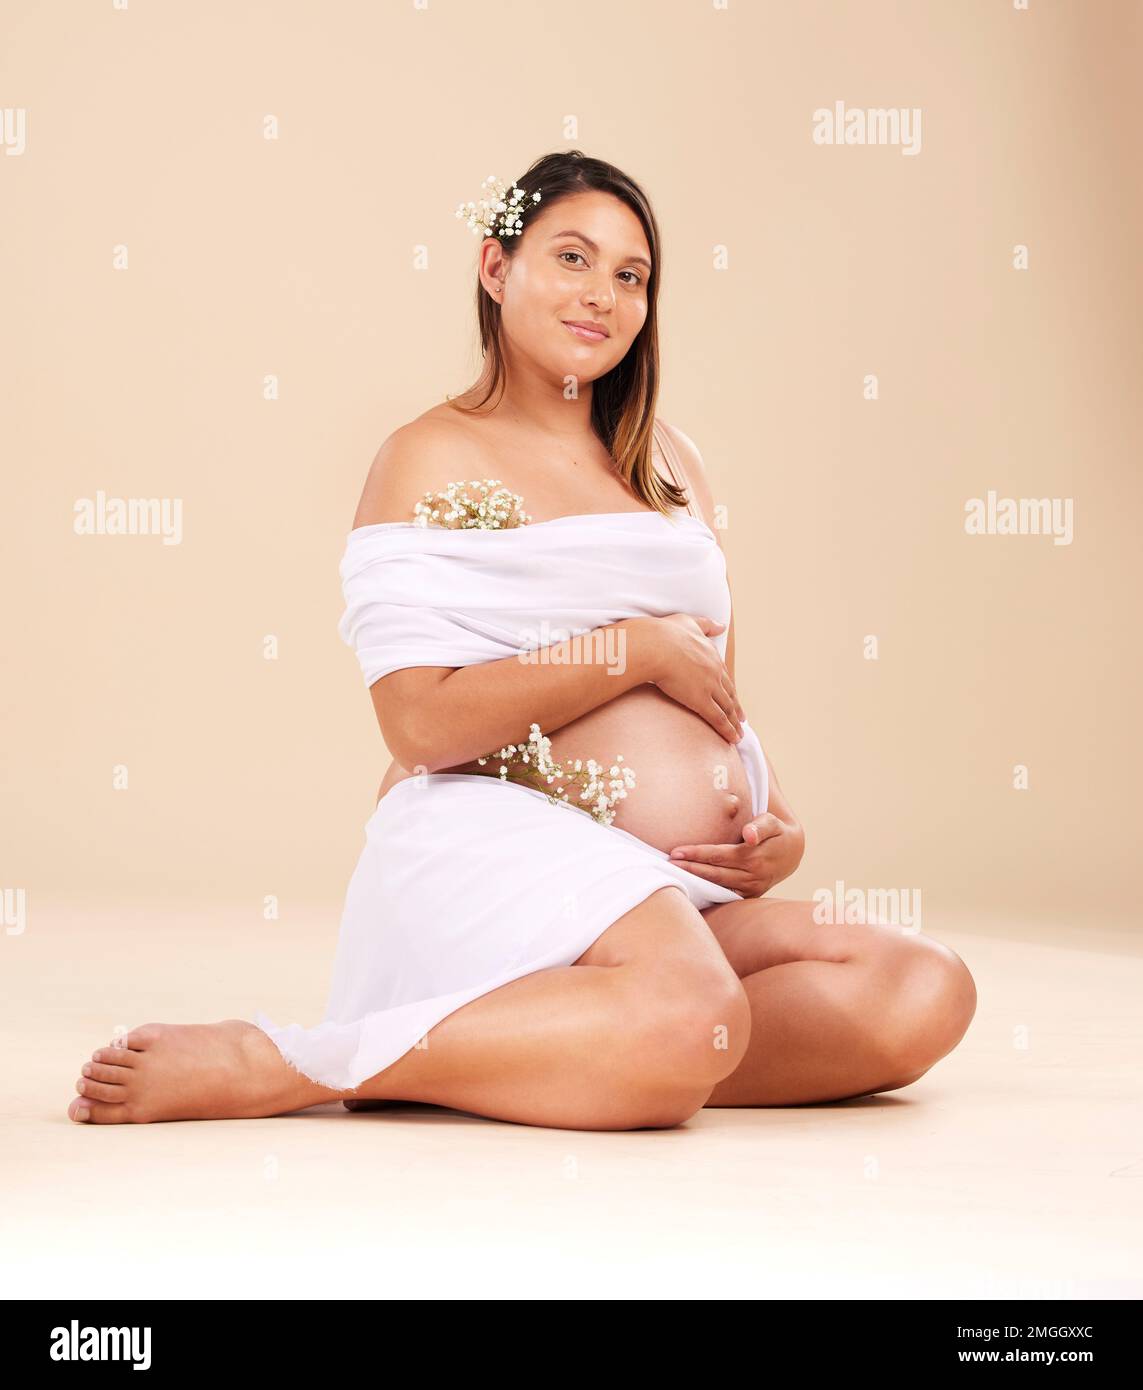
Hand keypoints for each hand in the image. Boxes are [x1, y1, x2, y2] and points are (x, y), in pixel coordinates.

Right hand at [633, 613, 744, 743]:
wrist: (656, 645)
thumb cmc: (666, 633)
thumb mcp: (689, 622)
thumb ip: (706, 625)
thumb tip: (721, 625)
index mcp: (711, 655)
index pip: (723, 675)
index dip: (728, 687)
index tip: (732, 696)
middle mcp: (715, 671)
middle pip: (729, 693)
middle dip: (736, 707)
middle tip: (741, 719)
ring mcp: (710, 687)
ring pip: (727, 708)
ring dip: (734, 722)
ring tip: (738, 734)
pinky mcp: (701, 701)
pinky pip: (718, 719)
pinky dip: (727, 730)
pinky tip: (732, 738)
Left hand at [668, 813, 804, 897]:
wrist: (793, 853)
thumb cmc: (777, 832)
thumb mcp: (773, 823)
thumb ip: (760, 826)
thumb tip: (749, 835)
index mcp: (755, 857)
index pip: (719, 855)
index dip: (697, 854)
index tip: (676, 851)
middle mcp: (752, 876)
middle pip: (714, 873)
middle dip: (689, 868)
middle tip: (667, 864)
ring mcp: (751, 889)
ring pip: (717, 886)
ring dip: (695, 881)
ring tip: (674, 875)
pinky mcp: (750, 896)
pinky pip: (725, 896)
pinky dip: (708, 893)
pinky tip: (691, 888)